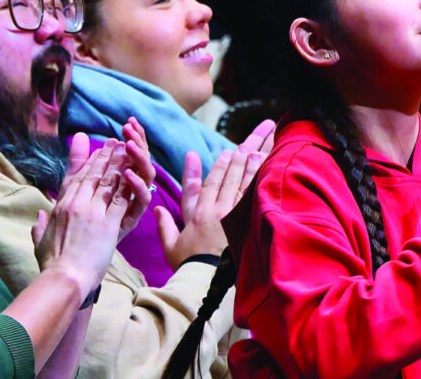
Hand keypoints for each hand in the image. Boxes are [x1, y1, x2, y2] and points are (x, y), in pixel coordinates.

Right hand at [33, 137, 150, 298]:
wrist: (64, 278)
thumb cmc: (52, 264)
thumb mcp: (40, 241)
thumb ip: (40, 225)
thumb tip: (39, 216)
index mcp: (60, 207)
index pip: (75, 178)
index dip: (86, 161)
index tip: (93, 148)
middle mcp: (76, 205)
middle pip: (94, 174)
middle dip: (105, 156)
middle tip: (115, 142)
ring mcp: (93, 212)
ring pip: (109, 182)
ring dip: (120, 164)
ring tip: (127, 149)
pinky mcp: (109, 223)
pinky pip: (122, 199)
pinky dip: (129, 184)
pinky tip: (136, 173)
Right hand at [156, 121, 271, 267]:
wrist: (205, 281)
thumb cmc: (189, 266)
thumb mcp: (171, 246)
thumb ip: (164, 225)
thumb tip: (156, 209)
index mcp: (196, 214)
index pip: (201, 185)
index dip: (206, 167)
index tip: (208, 154)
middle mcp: (214, 209)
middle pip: (227, 176)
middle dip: (237, 155)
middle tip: (248, 138)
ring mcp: (231, 213)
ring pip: (241, 181)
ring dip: (249, 162)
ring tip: (257, 147)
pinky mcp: (244, 220)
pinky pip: (251, 193)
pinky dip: (257, 177)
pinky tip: (264, 165)